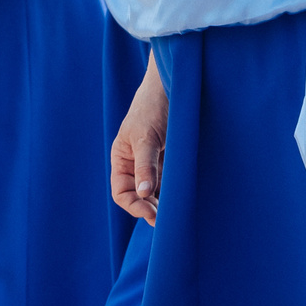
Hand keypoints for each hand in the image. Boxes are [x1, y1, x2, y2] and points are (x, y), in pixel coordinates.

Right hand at [108, 62, 169, 223]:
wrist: (173, 85)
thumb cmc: (151, 108)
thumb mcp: (146, 137)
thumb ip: (145, 165)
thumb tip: (144, 194)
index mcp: (121, 159)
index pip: (121, 193)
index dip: (134, 207)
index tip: (152, 214)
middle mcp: (135, 164)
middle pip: (138, 196)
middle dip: (150, 209)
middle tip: (168, 220)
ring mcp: (153, 162)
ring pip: (155, 191)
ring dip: (163, 203)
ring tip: (177, 212)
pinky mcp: (170, 159)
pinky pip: (169, 182)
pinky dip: (174, 192)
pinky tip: (183, 198)